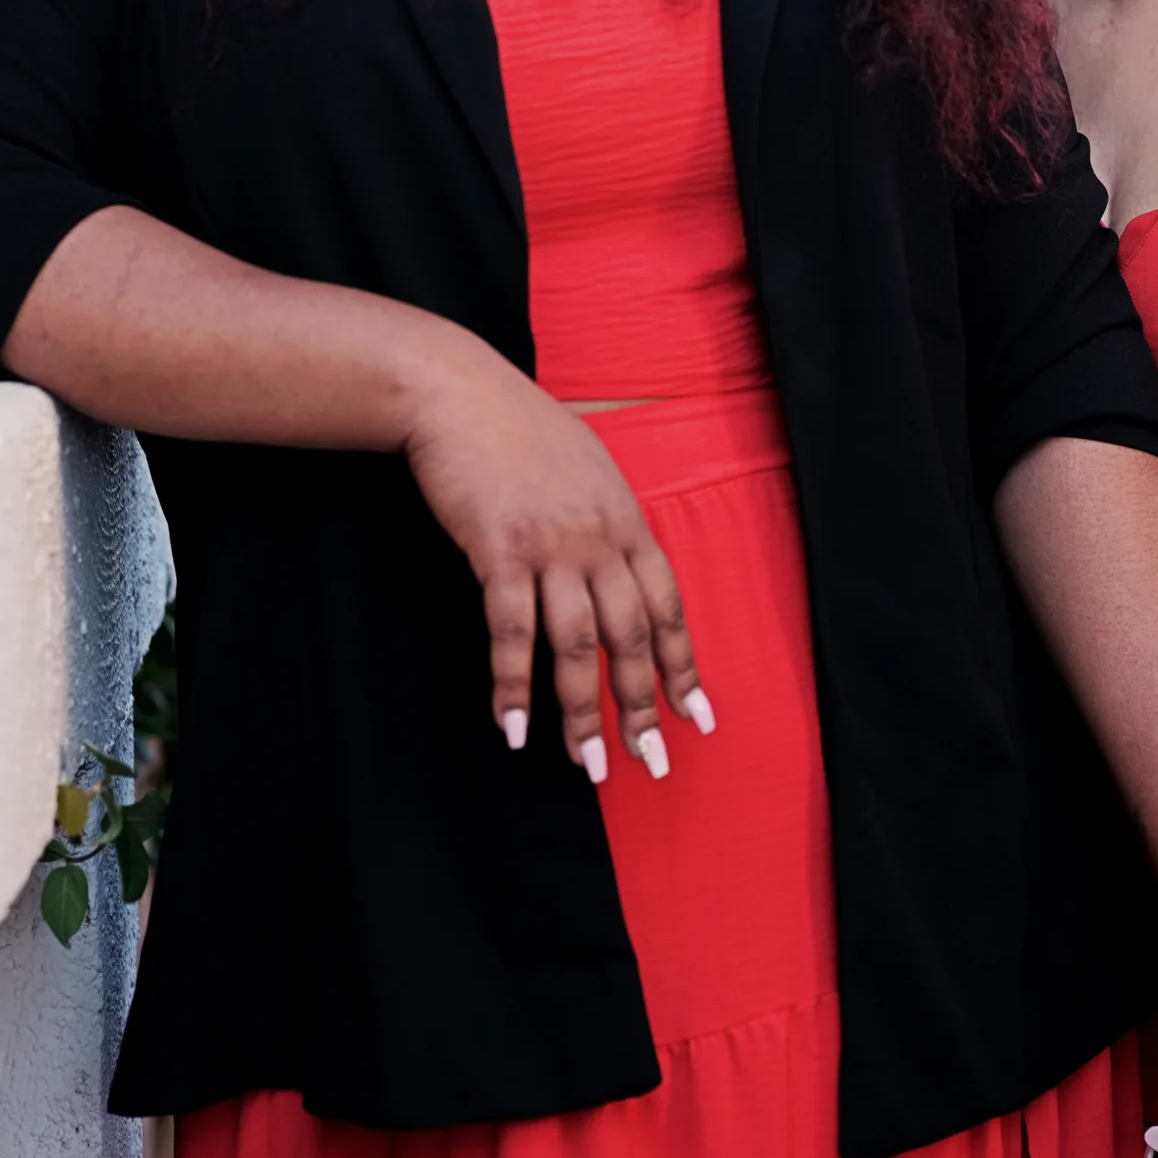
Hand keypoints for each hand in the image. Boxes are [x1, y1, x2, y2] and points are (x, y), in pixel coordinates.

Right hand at [400, 350, 707, 782]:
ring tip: (587, 765)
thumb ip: (609, 522)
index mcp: (627, 521)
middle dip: (641, 705)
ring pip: (577, 644)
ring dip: (581, 711)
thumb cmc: (520, 431)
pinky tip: (513, 727)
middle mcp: (600, 537)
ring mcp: (552, 545)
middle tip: (648, 763)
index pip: (667, 607)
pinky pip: (512, 630)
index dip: (683, 665)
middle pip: (629, 637)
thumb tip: (622, 567)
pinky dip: (513, 684)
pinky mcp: (500, 550)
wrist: (461, 392)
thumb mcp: (588, 471)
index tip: (696, 717)